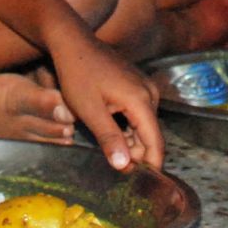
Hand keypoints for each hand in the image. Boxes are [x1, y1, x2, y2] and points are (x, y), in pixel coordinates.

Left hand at [47, 34, 162, 171]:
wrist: (72, 42)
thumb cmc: (77, 75)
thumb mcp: (90, 112)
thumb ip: (109, 139)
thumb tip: (125, 167)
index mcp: (141, 100)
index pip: (155, 141)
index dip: (151, 164)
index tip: (143, 184)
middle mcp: (149, 93)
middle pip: (150, 134)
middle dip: (135, 153)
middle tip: (112, 166)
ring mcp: (144, 87)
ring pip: (143, 125)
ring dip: (129, 139)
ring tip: (107, 148)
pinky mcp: (137, 84)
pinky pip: (138, 113)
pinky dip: (126, 126)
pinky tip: (108, 130)